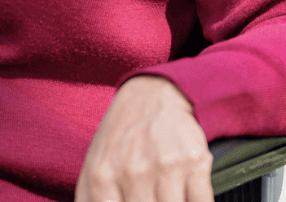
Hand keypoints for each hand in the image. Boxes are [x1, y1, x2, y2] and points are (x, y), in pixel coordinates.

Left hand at [75, 75, 213, 201]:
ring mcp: (165, 166)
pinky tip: (187, 197)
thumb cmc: (119, 139)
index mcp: (103, 176)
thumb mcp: (93, 167)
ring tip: (165, 197)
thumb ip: (90, 200)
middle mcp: (133, 171)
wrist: (151, 94)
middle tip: (148, 199)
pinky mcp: (194, 161)